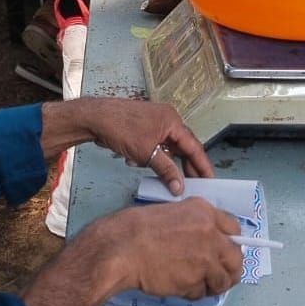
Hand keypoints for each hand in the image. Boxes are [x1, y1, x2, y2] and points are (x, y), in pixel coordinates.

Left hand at [81, 98, 212, 194]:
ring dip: (163, 162)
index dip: (202, 165)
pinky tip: (135, 162)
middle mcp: (166, 119)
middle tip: (192, 185)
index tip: (209, 180)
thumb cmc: (121, 129)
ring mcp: (153, 122)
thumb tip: (179, 187)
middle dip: (184, 166)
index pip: (194, 146)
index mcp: (172, 121)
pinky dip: (149, 156)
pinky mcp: (141, 127)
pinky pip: (153, 145)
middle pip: (181, 147)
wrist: (95, 118)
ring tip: (164, 178)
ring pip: (166, 147)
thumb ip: (166, 170)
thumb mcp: (147, 153)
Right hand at [92, 198, 242, 299]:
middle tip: (217, 275)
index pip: (234, 228)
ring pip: (224, 279)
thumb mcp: (172, 213)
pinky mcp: (197, 279)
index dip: (229, 243)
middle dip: (228, 269)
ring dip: (212, 284)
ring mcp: (206, 257)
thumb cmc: (137, 230)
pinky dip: (194, 292)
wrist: (122, 247)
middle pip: (236, 257)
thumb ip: (196, 225)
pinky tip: (179, 284)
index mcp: (203, 211)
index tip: (224, 252)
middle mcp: (210, 232)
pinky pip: (204, 291)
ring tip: (194, 282)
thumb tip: (209, 242)